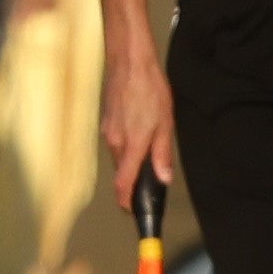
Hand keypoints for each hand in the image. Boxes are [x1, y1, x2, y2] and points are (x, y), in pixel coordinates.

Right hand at [101, 52, 174, 210]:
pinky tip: (141, 134)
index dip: (126, 201)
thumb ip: (162, 153)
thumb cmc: (150, 89)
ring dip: (132, 162)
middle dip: (134, 181)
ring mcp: (108, 132)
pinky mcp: (106, 123)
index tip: (133, 211)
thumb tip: (163, 178)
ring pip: (120, 158)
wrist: (129, 62)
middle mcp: (115, 142)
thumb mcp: (165, 122)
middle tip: (152, 181)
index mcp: (132, 144)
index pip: (123, 183)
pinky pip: (117, 144)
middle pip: (123, 172)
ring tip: (151, 152)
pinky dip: (127, 148)